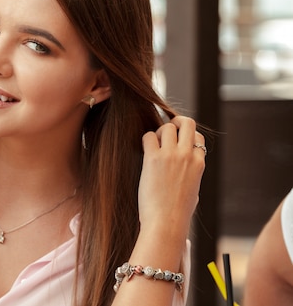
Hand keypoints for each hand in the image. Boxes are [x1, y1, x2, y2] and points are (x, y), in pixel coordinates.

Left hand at [140, 116, 205, 238]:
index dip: (187, 135)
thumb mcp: (193, 190)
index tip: (177, 141)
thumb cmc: (178, 212)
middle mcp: (187, 155)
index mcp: (199, 163)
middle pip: (187, 123)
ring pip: (166, 127)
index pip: (198, 136)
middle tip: (165, 131)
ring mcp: (171, 155)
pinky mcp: (153, 158)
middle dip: (176, 123)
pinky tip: (145, 151)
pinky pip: (148, 136)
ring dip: (158, 132)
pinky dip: (146, 140)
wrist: (167, 222)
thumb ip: (191, 174)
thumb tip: (185, 170)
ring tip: (153, 146)